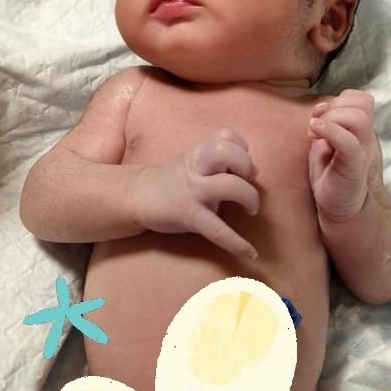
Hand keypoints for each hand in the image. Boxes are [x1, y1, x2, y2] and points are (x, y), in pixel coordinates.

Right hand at [131, 127, 259, 259]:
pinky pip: (218, 230)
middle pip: (227, 152)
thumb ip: (219, 163)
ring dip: (249, 197)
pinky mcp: (189, 216)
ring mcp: (193, 192)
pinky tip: (250, 254)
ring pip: (230, 186)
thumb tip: (253, 173)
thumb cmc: (173, 182)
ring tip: (250, 210)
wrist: (137, 197)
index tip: (241, 165)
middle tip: (248, 181)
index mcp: (199, 155)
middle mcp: (197, 169)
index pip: (226, 136)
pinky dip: (237, 244)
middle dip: (246, 165)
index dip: (241, 147)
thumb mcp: (193, 163)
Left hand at [308, 89, 382, 222]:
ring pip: (359, 118)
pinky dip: (331, 131)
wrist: (341, 209)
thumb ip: (326, 124)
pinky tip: (315, 133)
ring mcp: (363, 151)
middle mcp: (365, 138)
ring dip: (332, 119)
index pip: (361, 99)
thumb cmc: (331, 176)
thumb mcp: (325, 143)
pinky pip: (350, 142)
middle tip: (317, 126)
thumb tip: (320, 107)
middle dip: (334, 107)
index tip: (319, 115)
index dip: (340, 100)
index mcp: (360, 130)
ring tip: (315, 134)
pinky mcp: (354, 167)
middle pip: (362, 103)